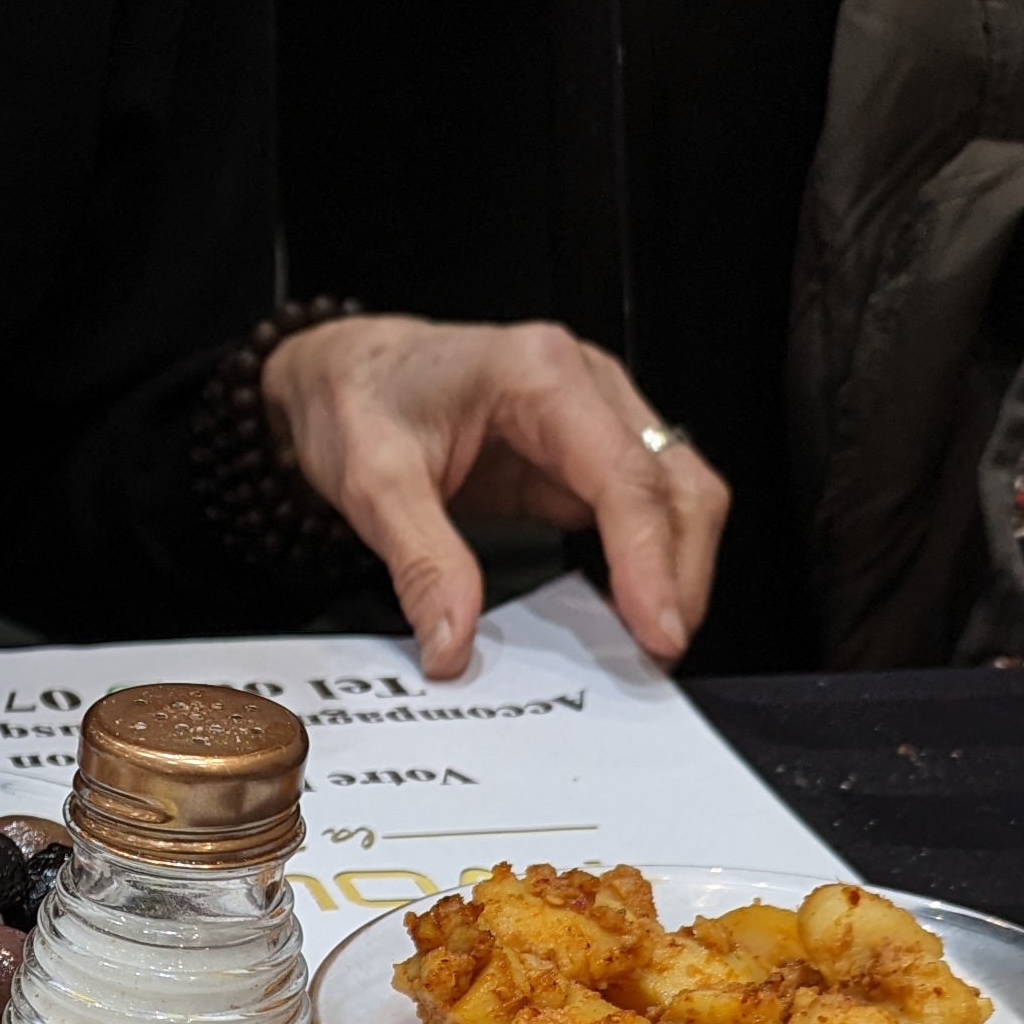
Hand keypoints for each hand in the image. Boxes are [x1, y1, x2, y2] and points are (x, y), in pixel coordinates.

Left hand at [257, 318, 726, 675]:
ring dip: (673, 568)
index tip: (658, 631)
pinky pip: (639, 508)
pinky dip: (645, 561)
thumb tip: (454, 645)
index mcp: (541, 374)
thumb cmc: (359, 398)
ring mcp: (593, 416)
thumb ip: (421, 564)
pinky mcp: (584, 453)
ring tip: (648, 642)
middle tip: (658, 654)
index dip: (651, 561)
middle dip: (680, 572)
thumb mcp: (372, 484)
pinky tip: (626, 611)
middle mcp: (584, 384)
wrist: (344, 370)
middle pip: (675, 482)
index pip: (625, 477)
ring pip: (675, 494)